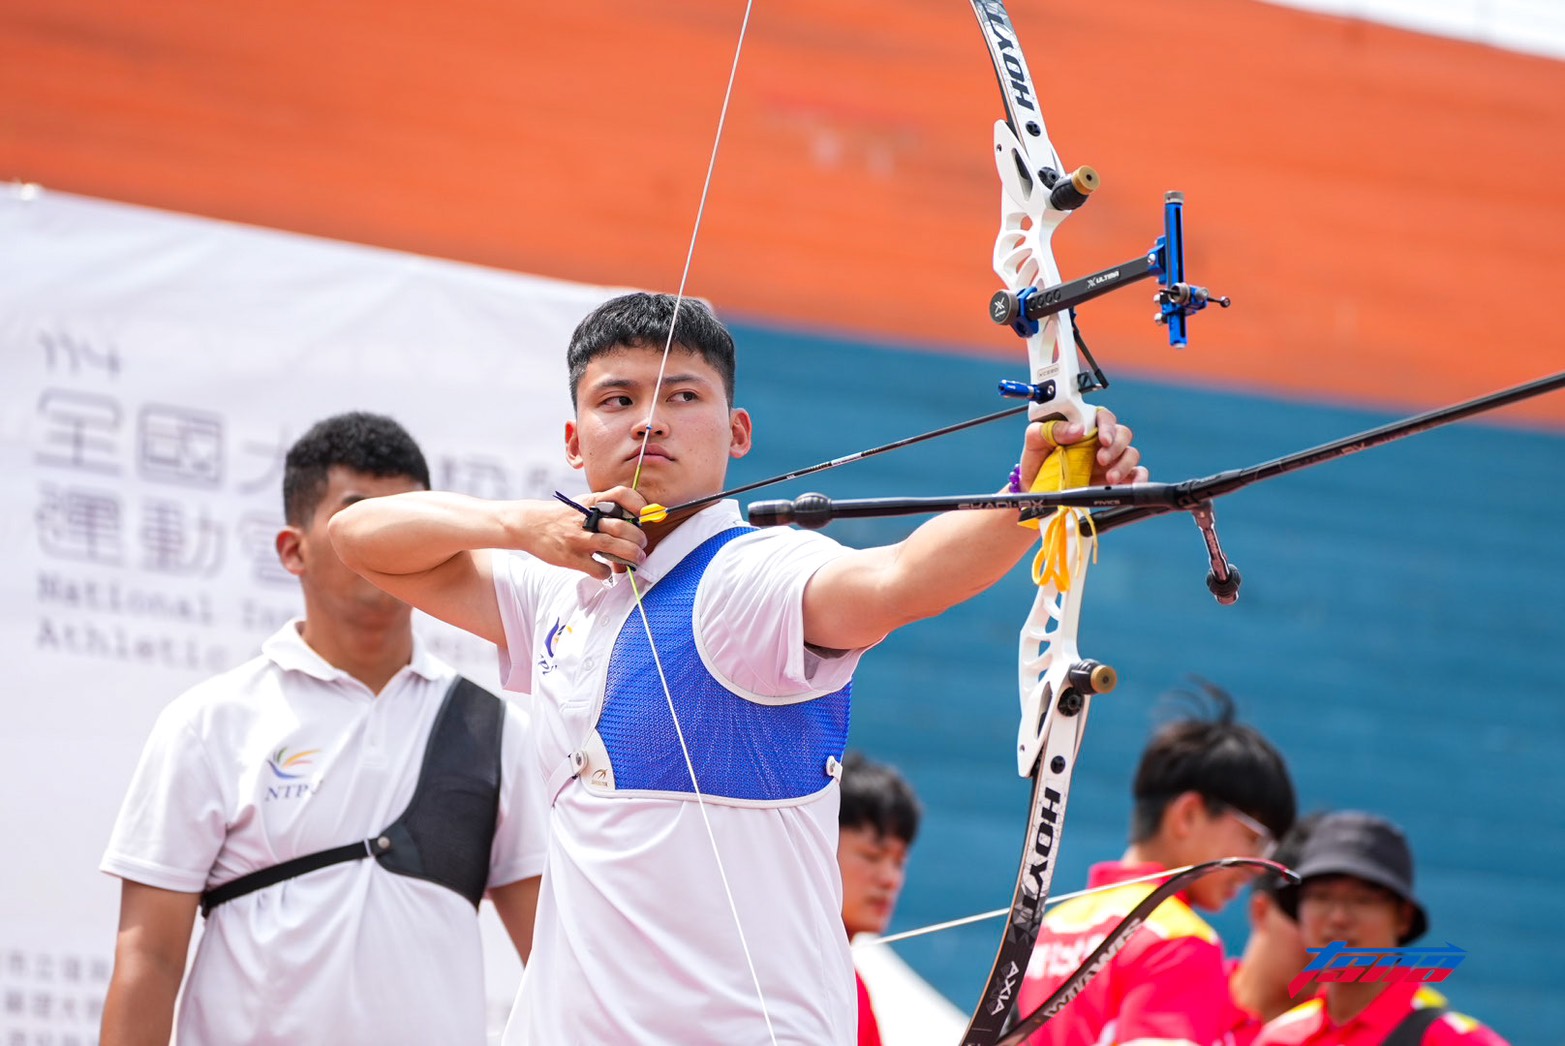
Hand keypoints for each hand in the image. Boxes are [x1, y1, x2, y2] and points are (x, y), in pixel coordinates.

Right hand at [526, 486, 648, 578]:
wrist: (530, 524)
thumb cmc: (561, 516)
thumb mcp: (582, 504)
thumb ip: (604, 508)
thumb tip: (634, 518)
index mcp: (591, 502)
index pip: (620, 495)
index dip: (638, 503)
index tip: (645, 514)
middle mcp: (586, 519)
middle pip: (623, 527)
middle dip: (639, 538)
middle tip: (642, 545)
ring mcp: (579, 539)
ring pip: (615, 547)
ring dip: (632, 555)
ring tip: (637, 559)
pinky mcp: (572, 558)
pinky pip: (599, 569)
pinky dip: (608, 572)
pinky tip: (606, 570)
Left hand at [1018, 407, 1146, 488]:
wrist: (1034, 489)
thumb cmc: (1036, 461)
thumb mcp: (1034, 440)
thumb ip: (1050, 430)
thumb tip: (1076, 429)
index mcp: (1084, 426)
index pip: (1104, 417)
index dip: (1107, 425)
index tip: (1103, 439)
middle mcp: (1100, 442)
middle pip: (1122, 434)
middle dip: (1116, 446)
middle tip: (1101, 460)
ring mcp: (1110, 461)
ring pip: (1131, 454)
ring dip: (1124, 465)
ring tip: (1110, 478)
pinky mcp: (1116, 480)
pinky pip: (1136, 475)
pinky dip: (1139, 479)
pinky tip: (1131, 486)